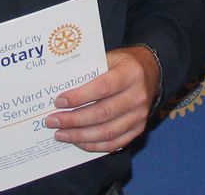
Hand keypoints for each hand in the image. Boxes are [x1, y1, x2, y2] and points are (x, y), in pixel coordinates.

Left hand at [44, 46, 161, 152]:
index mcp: (130, 73)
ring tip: (60, 134)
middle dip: (73, 120)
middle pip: (103, 113)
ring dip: (80, 136)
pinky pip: (114, 143)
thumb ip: (90, 71)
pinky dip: (93, 145)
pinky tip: (78, 141)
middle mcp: (138, 95)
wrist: (151, 72)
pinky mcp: (138, 128)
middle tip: (52, 121)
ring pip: (107, 132)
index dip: (79, 97)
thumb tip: (60, 87)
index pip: (103, 88)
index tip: (59, 101)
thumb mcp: (109, 58)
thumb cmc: (123, 65)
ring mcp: (140, 115)